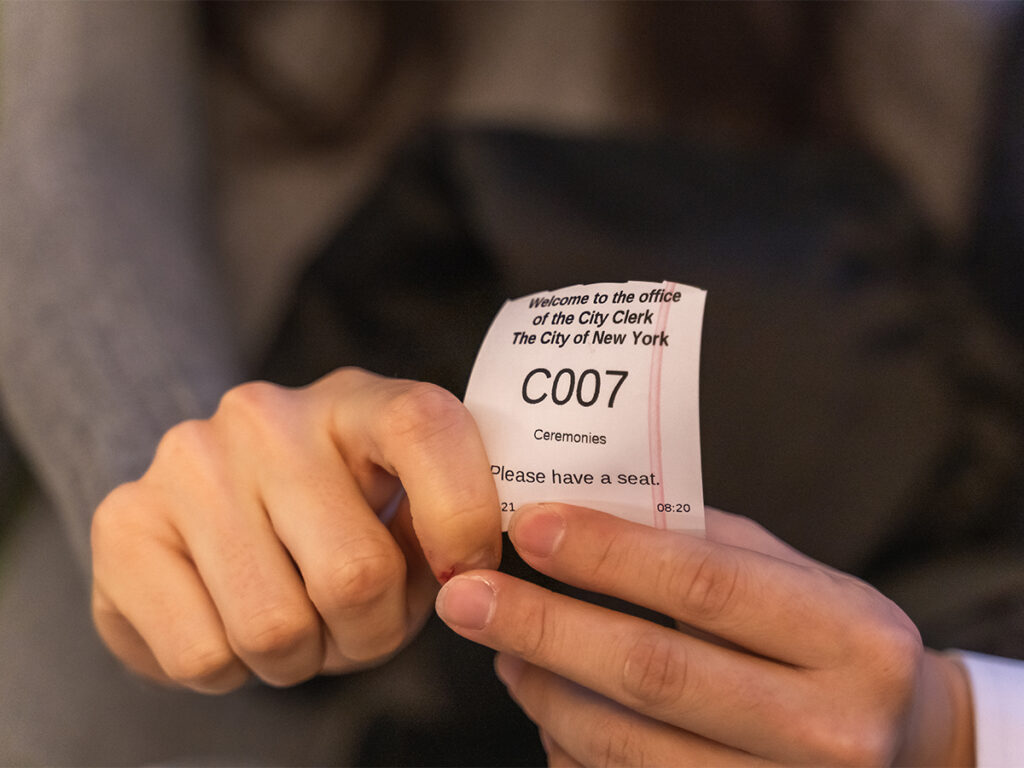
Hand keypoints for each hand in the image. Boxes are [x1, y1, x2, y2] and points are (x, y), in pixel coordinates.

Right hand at [91, 368, 500, 691]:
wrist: (212, 514)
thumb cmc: (335, 520)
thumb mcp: (405, 507)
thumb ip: (448, 526)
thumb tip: (469, 578)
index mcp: (355, 400)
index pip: (424, 427)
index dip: (463, 518)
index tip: (464, 574)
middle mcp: (266, 417)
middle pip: (356, 575)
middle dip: (374, 632)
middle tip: (361, 619)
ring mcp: (187, 465)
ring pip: (276, 630)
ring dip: (303, 658)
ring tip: (298, 620)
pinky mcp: (123, 524)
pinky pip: (204, 656)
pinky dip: (233, 673)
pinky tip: (231, 624)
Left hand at [436, 504, 974, 765]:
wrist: (901, 751)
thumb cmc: (832, 644)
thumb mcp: (797, 579)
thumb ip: (704, 547)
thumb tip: (582, 516)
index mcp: (852, 641)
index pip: (706, 584)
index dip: (608, 554)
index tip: (529, 526)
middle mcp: (831, 731)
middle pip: (654, 675)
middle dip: (544, 629)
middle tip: (467, 596)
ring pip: (626, 748)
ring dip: (545, 691)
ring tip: (504, 648)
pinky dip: (568, 746)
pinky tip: (548, 705)